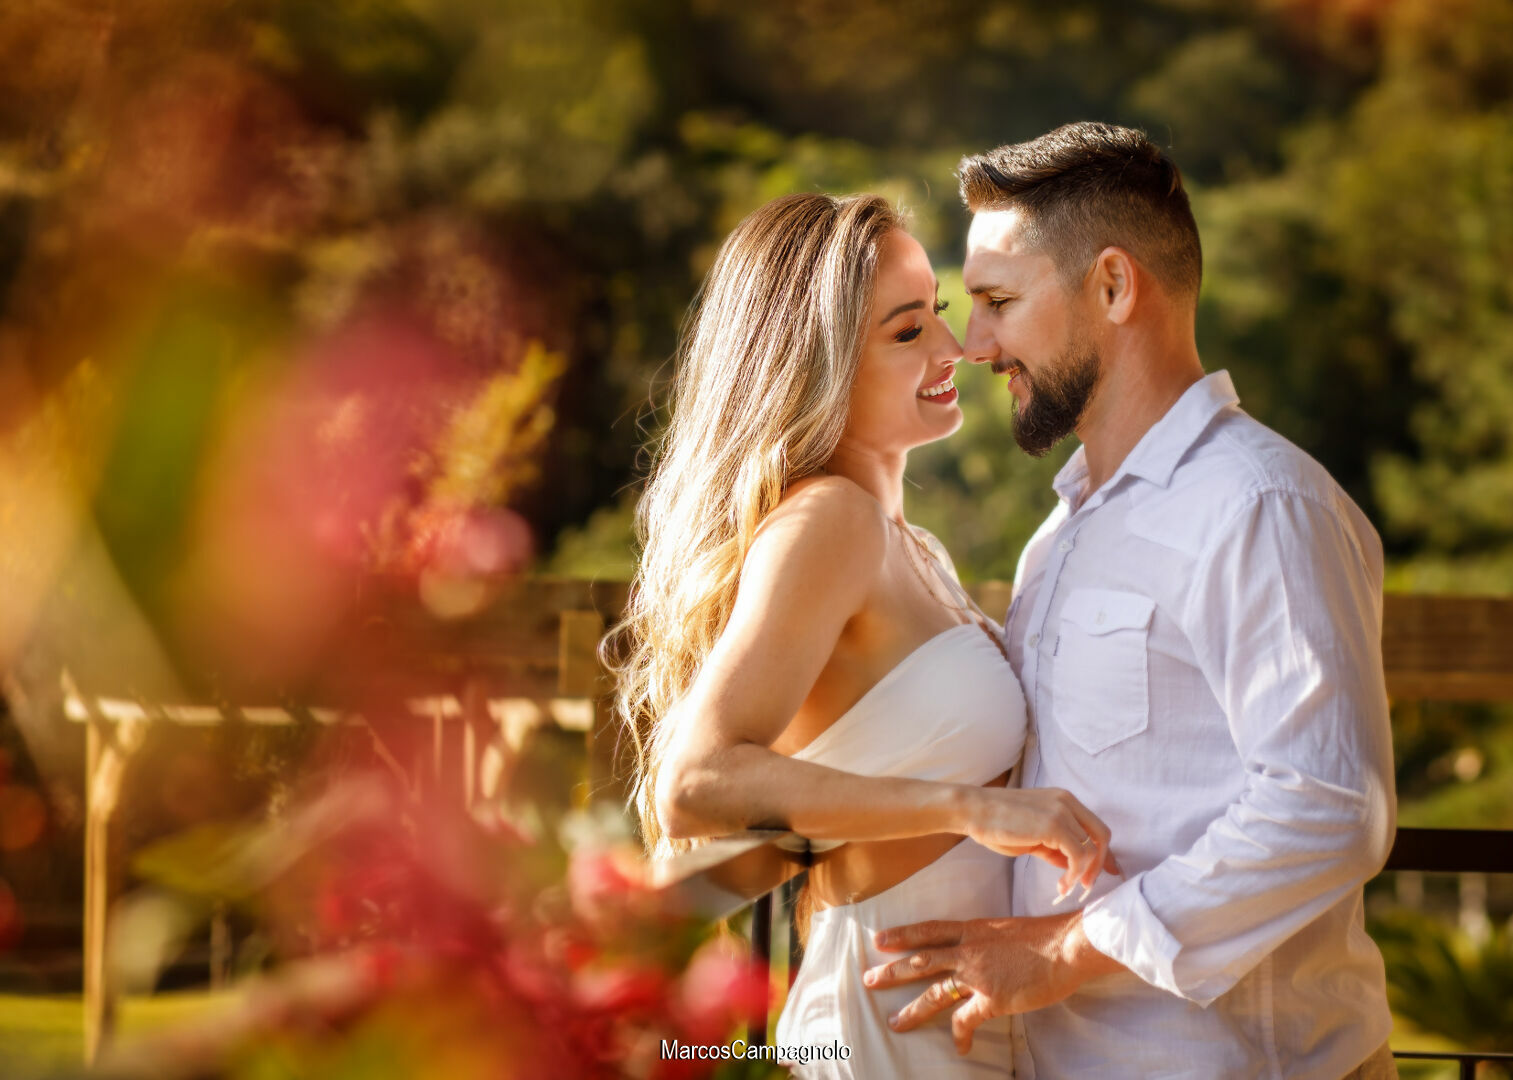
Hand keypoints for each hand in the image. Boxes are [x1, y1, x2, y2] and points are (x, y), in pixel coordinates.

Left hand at [862, 912, 1124, 1054]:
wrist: (1069, 944)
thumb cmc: (1048, 936)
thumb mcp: (1009, 929)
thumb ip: (991, 939)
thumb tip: (986, 950)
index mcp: (974, 929)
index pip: (930, 930)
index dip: (903, 934)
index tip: (880, 938)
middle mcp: (970, 949)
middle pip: (921, 960)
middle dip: (892, 971)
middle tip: (868, 979)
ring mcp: (978, 974)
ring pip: (934, 992)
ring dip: (913, 1009)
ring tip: (895, 1023)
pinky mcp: (993, 998)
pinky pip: (967, 1020)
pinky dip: (960, 1035)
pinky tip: (958, 1048)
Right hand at [959, 786, 1118, 899]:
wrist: (973, 810)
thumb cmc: (997, 823)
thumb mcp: (1033, 835)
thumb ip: (1054, 847)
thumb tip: (1071, 865)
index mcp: (1063, 800)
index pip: (1095, 826)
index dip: (1103, 852)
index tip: (1105, 872)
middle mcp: (1067, 802)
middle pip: (1102, 835)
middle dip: (1099, 864)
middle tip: (1086, 885)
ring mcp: (1061, 812)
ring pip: (1091, 848)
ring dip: (1083, 874)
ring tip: (1064, 887)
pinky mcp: (1054, 825)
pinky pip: (1078, 855)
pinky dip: (1074, 873)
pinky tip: (1061, 883)